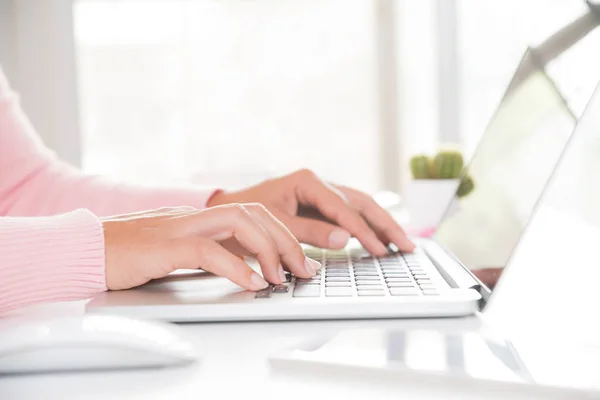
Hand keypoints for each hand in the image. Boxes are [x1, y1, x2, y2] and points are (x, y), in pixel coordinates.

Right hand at [101, 205, 320, 290]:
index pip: (253, 213)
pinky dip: (235, 267)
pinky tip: (251, 284)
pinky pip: (208, 251)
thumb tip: (243, 268)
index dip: (283, 235)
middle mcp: (194, 216)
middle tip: (303, 270)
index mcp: (200, 217)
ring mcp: (179, 227)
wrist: (81, 248)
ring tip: (281, 278)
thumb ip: (207, 251)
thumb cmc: (126, 254)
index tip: (300, 261)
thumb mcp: (175, 249)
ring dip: (268, 250)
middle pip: (255, 213)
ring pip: (239, 223)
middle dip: (287, 241)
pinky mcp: (162, 246)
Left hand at [207, 169, 413, 255]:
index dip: (363, 230)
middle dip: (386, 225)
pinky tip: (382, 240)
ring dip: (383, 225)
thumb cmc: (247, 214)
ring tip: (404, 244)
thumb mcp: (275, 224)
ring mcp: (323, 193)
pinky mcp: (323, 205)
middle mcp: (320, 182)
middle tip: (407, 246)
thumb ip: (309, 232)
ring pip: (362, 207)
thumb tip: (346, 239)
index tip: (379, 248)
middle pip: (362, 202)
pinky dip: (368, 227)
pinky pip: (351, 215)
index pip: (343, 208)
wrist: (230, 210)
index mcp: (308, 181)